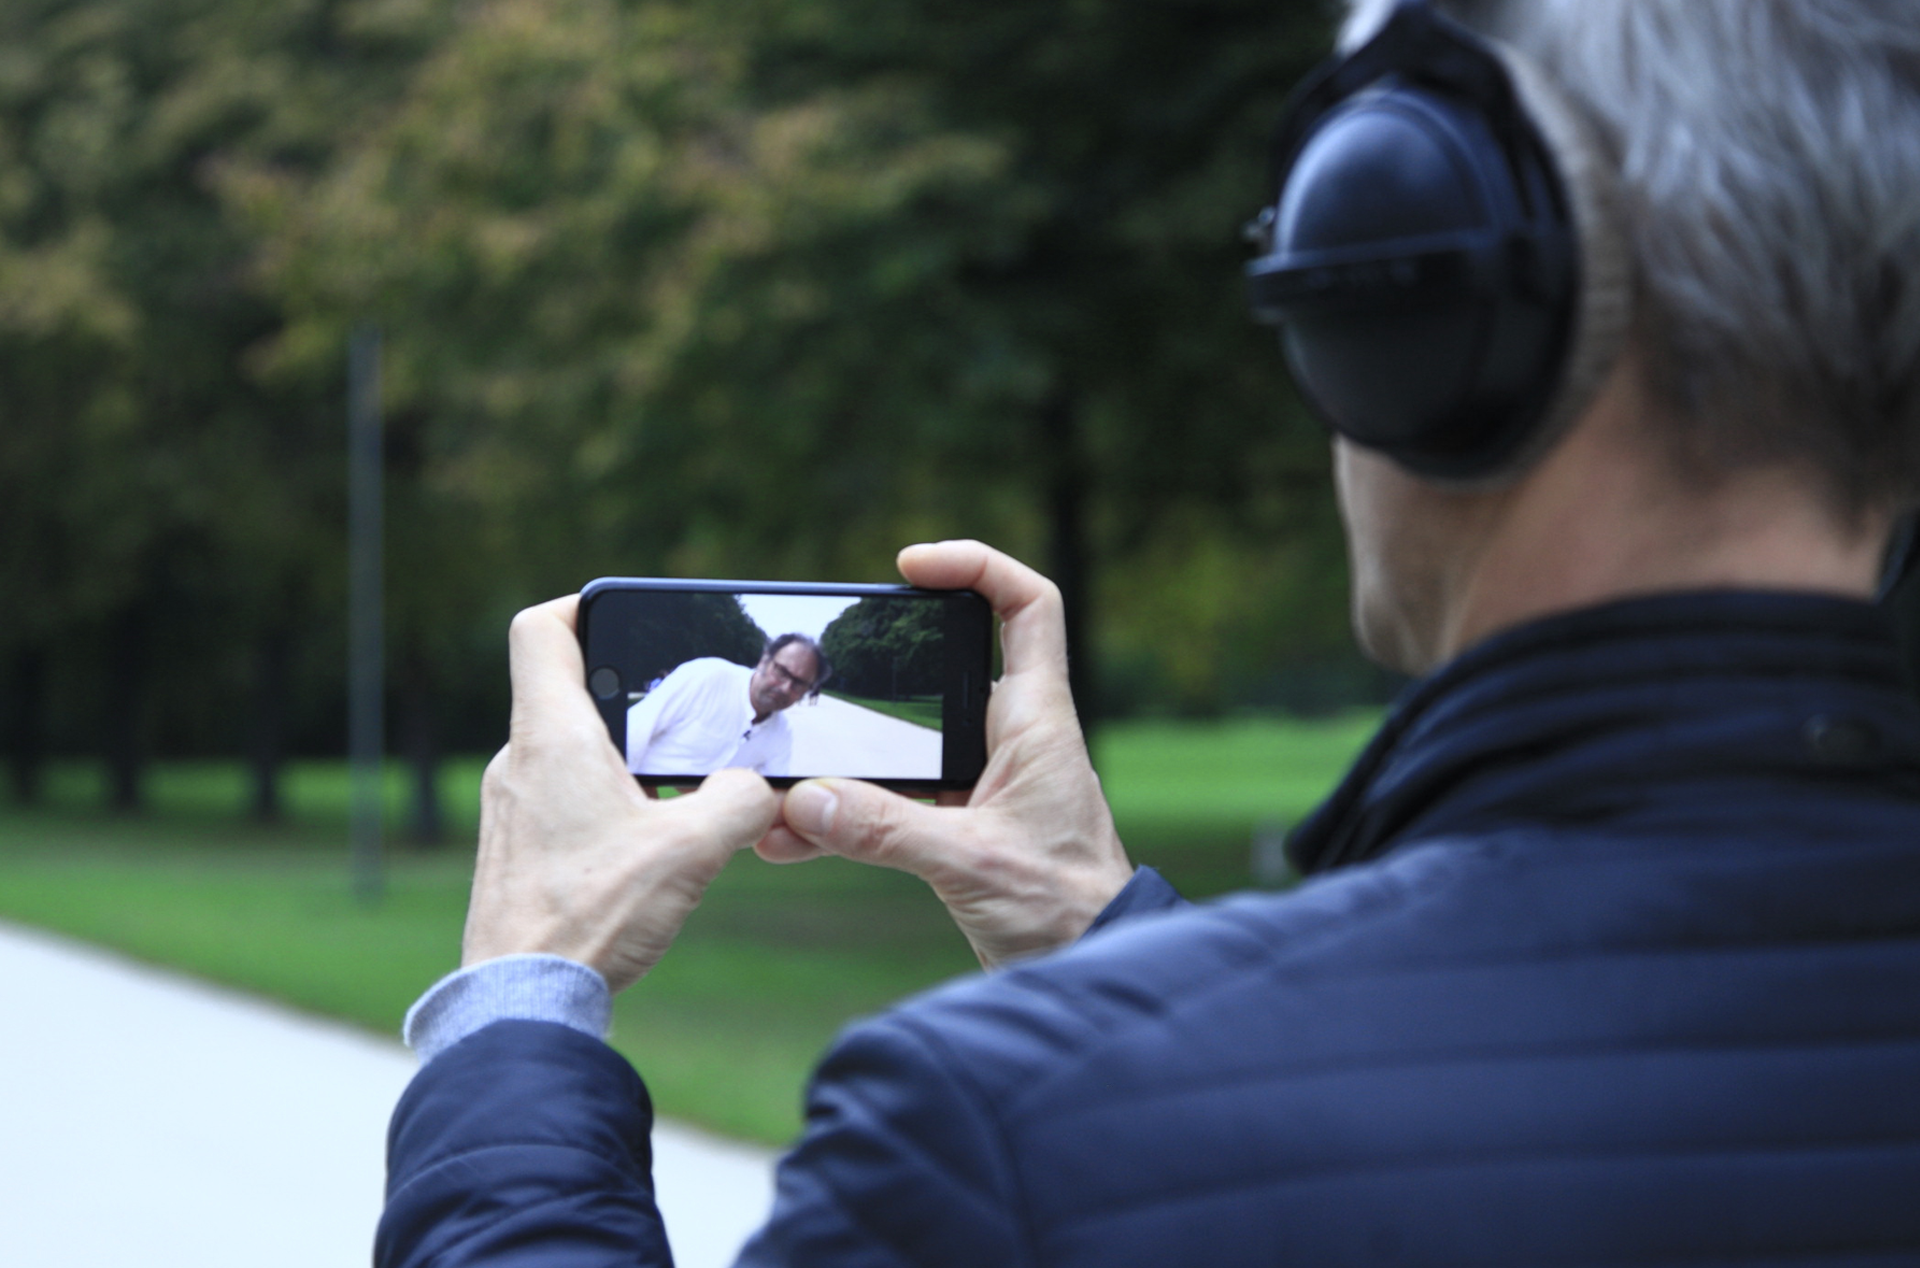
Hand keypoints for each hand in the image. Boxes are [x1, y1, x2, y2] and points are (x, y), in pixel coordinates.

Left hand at [462, 595, 779, 991]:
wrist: (524, 1004)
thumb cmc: (592, 916)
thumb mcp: (693, 847)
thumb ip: (741, 799)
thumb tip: (764, 788)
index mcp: (551, 737)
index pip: (540, 630)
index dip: (581, 604)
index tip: (626, 616)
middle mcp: (517, 763)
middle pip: (566, 691)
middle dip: (630, 694)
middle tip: (683, 716)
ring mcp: (509, 809)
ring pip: (568, 751)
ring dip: (621, 757)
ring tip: (674, 791)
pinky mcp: (515, 852)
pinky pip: (561, 799)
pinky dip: (605, 802)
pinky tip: (646, 845)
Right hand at [763, 541, 1133, 967]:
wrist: (1090, 972)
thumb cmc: (1067, 910)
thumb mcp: (970, 862)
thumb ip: (885, 830)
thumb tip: (804, 801)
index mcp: (1036, 721)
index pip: (1028, 607)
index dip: (977, 566)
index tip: (912, 565)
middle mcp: (1011, 739)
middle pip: (939, 671)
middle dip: (870, 673)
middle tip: (809, 675)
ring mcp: (983, 781)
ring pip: (900, 745)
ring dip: (842, 762)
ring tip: (777, 782)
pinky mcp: (961, 826)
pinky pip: (890, 802)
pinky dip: (844, 816)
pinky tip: (792, 838)